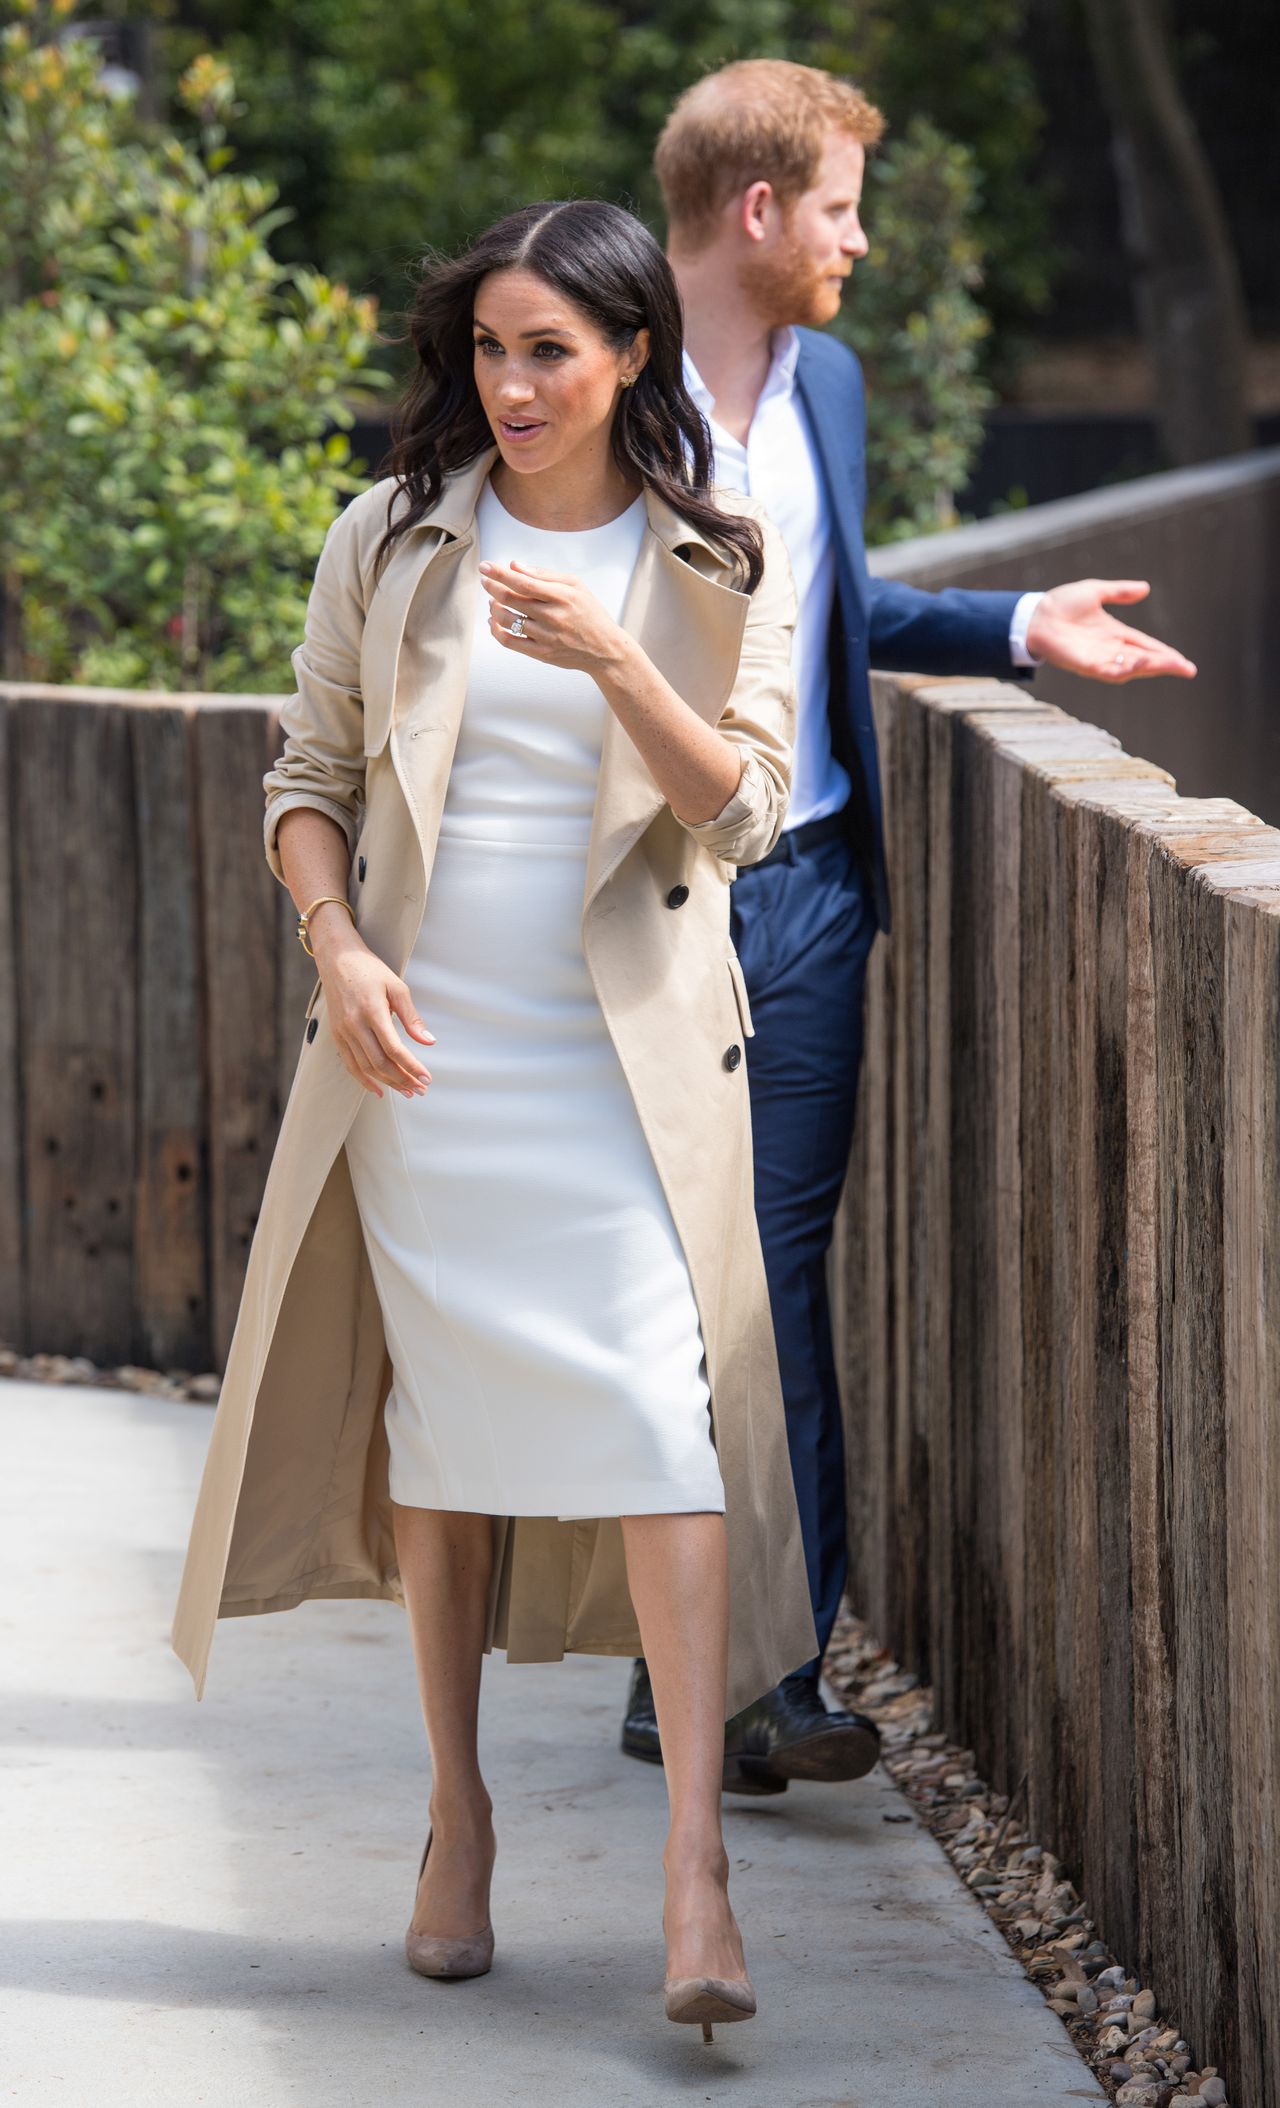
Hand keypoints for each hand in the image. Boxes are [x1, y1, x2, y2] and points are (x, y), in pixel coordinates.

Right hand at [310, 917, 433, 1098]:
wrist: (337, 959)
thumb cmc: (370, 970)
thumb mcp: (397, 987)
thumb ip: (412, 1017)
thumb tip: (428, 1042)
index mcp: (372, 1011)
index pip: (394, 1049)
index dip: (411, 1067)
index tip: (427, 1078)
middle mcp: (354, 1025)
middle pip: (380, 1063)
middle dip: (402, 1080)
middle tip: (421, 1089)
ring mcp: (343, 1032)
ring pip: (365, 1067)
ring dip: (387, 1083)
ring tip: (407, 1091)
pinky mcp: (336, 1035)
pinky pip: (350, 1064)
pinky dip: (364, 1080)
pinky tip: (379, 1090)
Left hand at [478, 558, 631, 678]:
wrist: (605, 649)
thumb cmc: (589, 613)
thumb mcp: (576, 585)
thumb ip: (545, 574)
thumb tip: (515, 566)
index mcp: (562, 596)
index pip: (523, 582)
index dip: (500, 573)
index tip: (484, 566)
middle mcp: (552, 616)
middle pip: (511, 599)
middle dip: (492, 587)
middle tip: (485, 581)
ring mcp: (546, 637)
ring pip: (507, 620)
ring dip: (494, 607)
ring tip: (493, 601)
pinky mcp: (541, 653)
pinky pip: (510, 642)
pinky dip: (496, 630)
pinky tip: (493, 621)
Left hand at [1026, 579, 1195, 683]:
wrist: (1035, 615)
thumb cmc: (1061, 604)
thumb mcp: (1096, 592)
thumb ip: (1119, 592)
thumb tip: (1145, 588)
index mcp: (1115, 634)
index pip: (1146, 646)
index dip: (1165, 654)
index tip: (1184, 662)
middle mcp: (1109, 649)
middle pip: (1144, 660)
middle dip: (1165, 665)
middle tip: (1187, 669)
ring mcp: (1098, 659)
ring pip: (1130, 668)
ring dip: (1149, 667)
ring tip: (1169, 665)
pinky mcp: (1084, 664)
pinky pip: (1107, 671)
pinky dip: (1123, 669)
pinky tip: (1138, 665)